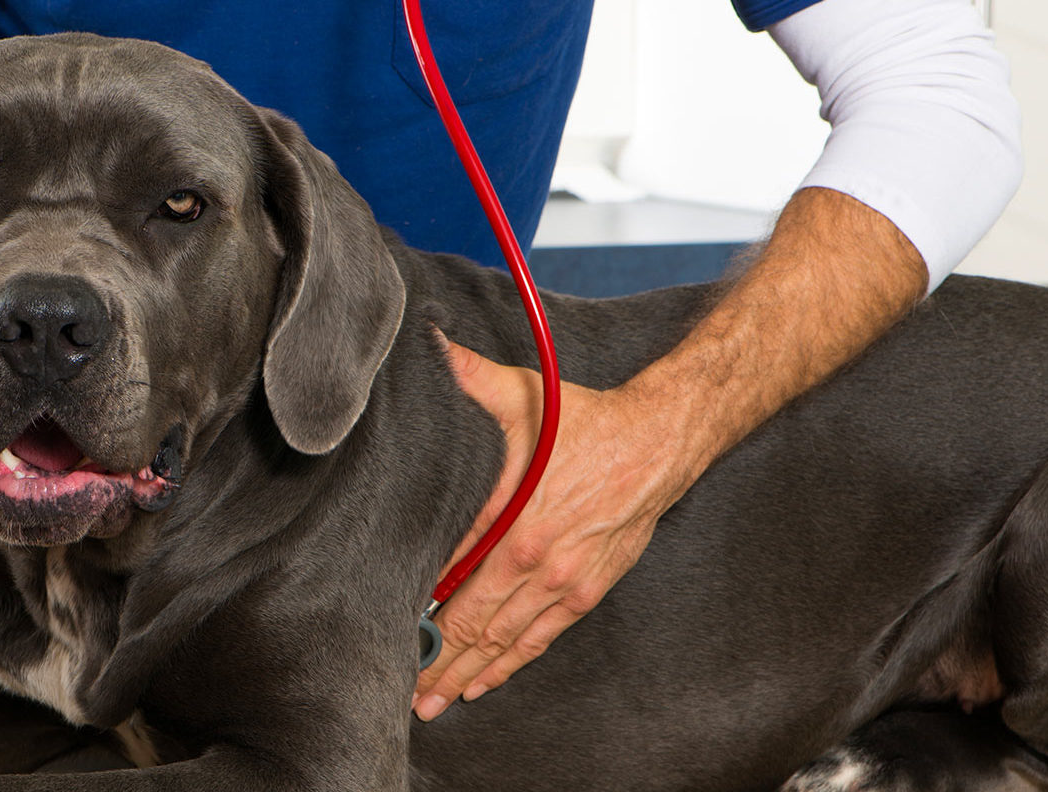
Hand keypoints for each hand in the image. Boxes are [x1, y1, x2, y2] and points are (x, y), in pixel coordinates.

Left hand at [412, 335, 700, 720]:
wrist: (660, 443)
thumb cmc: (587, 422)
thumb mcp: (523, 395)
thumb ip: (469, 377)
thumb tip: (429, 347)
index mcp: (514, 526)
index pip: (453, 584)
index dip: (420, 616)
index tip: (388, 638)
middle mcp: (537, 566)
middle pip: (475, 628)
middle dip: (437, 664)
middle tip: (404, 694)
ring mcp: (564, 584)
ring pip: (506, 643)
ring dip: (469, 674)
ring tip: (435, 701)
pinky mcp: (586, 591)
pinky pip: (540, 638)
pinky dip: (510, 664)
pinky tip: (485, 681)